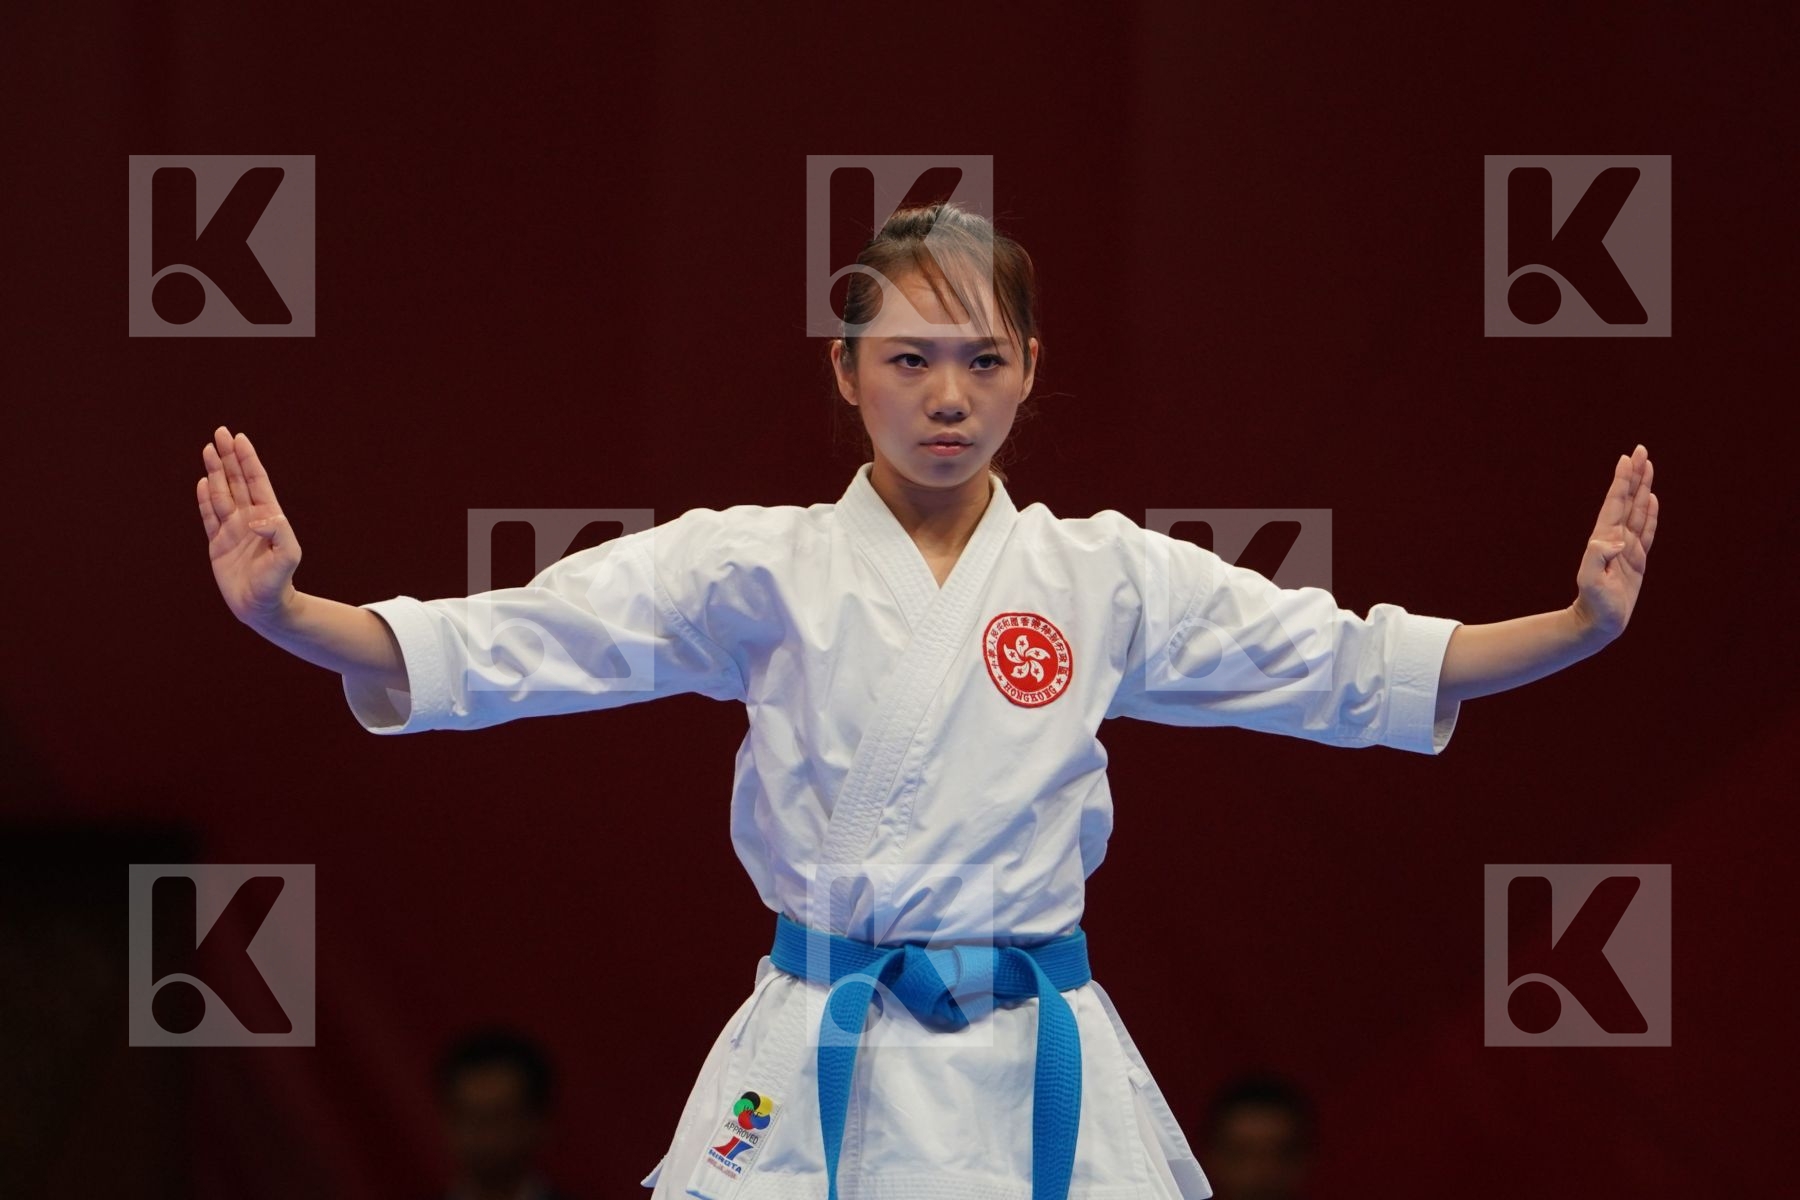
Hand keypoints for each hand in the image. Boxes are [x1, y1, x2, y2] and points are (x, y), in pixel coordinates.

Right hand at [197, 425, 302, 626]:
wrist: (262, 607)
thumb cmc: (278, 582)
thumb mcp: (288, 555)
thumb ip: (279, 532)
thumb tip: (257, 516)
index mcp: (268, 517)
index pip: (255, 481)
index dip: (247, 459)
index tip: (239, 438)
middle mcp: (249, 519)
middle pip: (236, 481)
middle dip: (228, 456)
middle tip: (220, 432)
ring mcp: (232, 530)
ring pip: (221, 494)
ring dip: (215, 471)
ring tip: (208, 449)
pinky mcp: (218, 544)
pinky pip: (209, 516)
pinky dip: (205, 498)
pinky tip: (203, 482)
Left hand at [1572, 443, 1657, 641]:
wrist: (1597, 623)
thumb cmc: (1595, 604)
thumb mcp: (1591, 581)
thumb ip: (1597, 558)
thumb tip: (1613, 539)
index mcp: (1604, 539)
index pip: (1615, 503)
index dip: (1622, 481)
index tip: (1626, 458)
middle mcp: (1615, 538)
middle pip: (1627, 499)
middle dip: (1634, 475)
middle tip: (1641, 450)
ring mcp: (1627, 548)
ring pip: (1637, 510)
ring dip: (1642, 488)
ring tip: (1648, 467)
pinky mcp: (1636, 560)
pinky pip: (1645, 531)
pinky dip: (1649, 514)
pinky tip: (1651, 500)